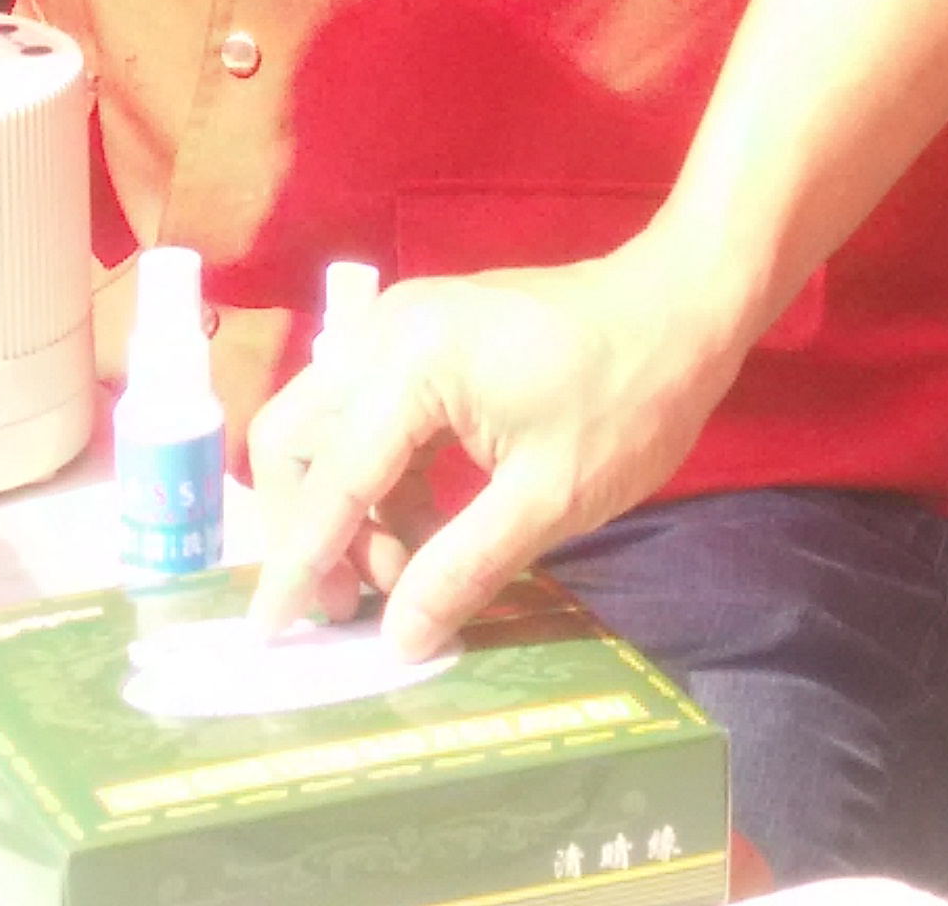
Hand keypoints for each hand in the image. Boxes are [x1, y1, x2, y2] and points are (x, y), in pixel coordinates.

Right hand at [247, 249, 731, 661]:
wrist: (679, 308)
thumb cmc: (626, 399)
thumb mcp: (549, 499)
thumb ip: (463, 568)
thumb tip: (398, 639)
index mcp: (411, 362)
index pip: (332, 478)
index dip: (300, 564)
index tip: (268, 634)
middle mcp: (383, 331)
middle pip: (296, 438)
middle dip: (310, 529)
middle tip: (356, 604)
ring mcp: (397, 325)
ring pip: (322, 427)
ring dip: (345, 508)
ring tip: (405, 573)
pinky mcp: (418, 336)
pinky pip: (363, 415)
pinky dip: (377, 479)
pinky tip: (426, 528)